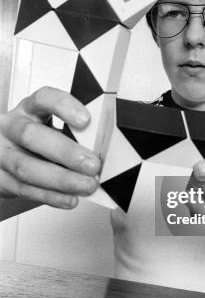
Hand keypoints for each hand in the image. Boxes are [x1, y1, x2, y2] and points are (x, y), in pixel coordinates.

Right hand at [0, 87, 100, 208]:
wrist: (4, 158)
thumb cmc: (35, 141)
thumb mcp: (50, 128)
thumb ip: (72, 135)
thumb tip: (101, 149)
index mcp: (28, 109)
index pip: (43, 99)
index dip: (63, 106)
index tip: (86, 120)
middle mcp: (11, 128)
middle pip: (31, 135)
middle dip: (65, 152)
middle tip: (92, 164)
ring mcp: (1, 153)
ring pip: (26, 167)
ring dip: (61, 179)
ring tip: (85, 185)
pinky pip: (24, 189)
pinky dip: (50, 196)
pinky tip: (69, 198)